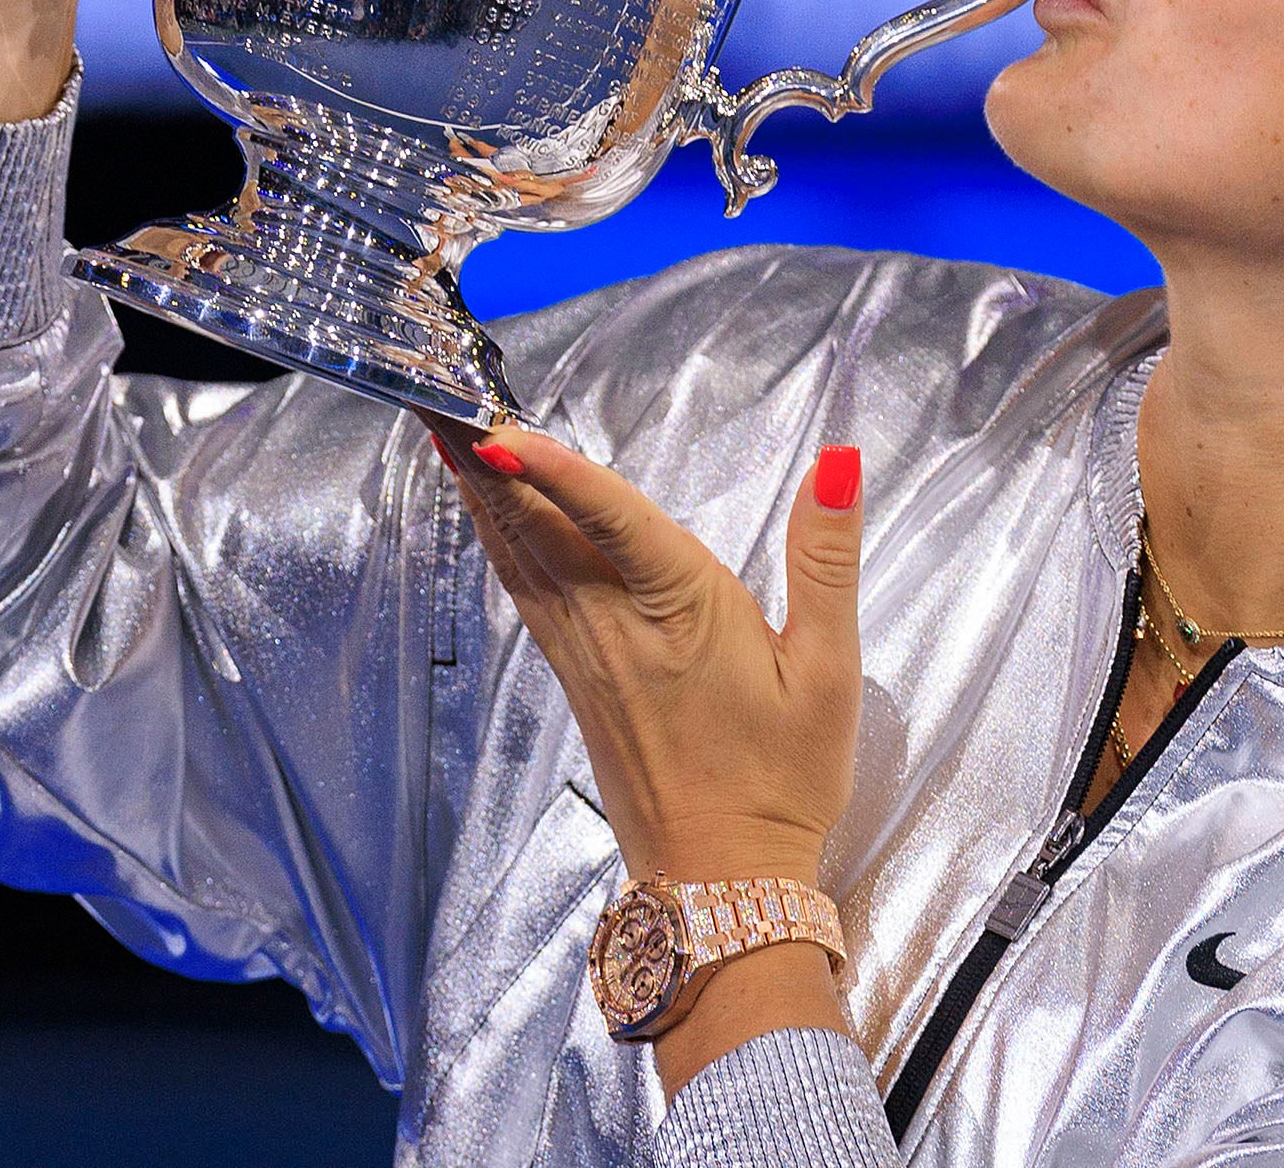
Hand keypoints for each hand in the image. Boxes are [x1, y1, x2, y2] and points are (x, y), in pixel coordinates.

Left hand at [446, 423, 865, 886]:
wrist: (723, 882)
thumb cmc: (781, 780)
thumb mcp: (829, 670)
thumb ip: (825, 559)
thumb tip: (836, 464)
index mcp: (681, 615)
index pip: (612, 522)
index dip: (558, 472)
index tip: (503, 431)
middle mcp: (617, 629)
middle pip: (540, 531)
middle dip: (490, 465)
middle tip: (447, 401)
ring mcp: (586, 656)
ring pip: (521, 560)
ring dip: (483, 497)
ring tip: (449, 437)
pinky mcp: (576, 680)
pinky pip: (526, 594)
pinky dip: (500, 544)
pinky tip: (490, 519)